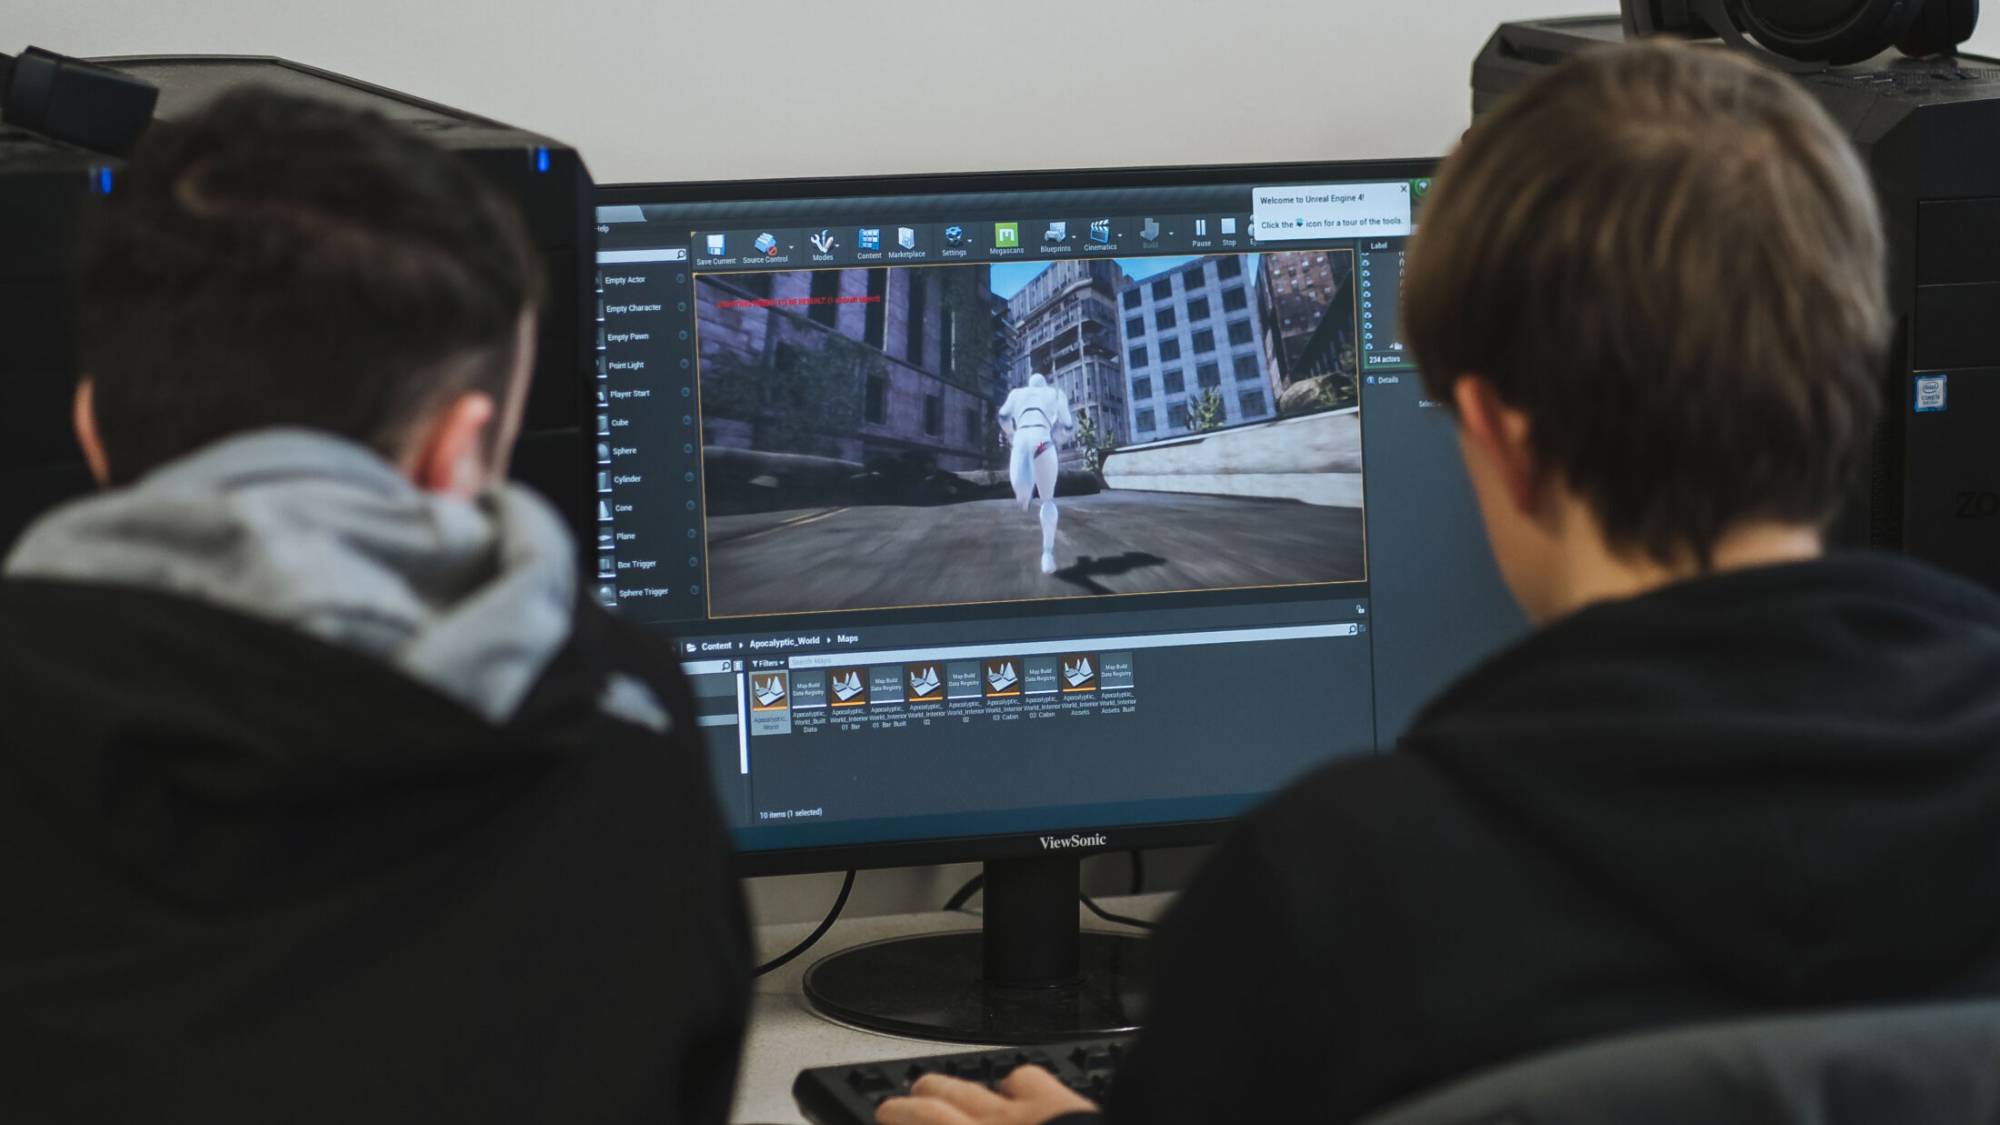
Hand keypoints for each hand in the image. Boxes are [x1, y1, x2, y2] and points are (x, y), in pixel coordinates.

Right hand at [875, 1064, 1099, 1124]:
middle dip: (902, 1110)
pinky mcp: (1056, 1100)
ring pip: (965, 1086)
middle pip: (928, 1110)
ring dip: (941, 1087)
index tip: (888, 1124)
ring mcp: (1019, 1115)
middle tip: (890, 1110)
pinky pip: (1021, 1078)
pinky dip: (1010, 1085)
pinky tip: (1010, 1091)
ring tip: (928, 1088)